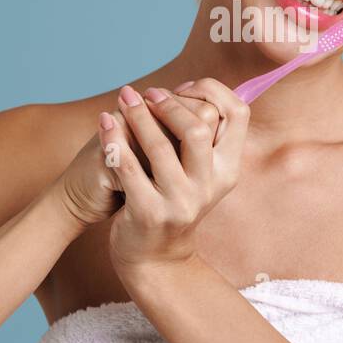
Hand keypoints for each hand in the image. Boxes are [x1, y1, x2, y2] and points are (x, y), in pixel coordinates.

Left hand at [100, 78, 249, 271]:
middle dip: (169, 104)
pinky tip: (104, 122)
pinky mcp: (148, 213)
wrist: (155, 255)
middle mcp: (209, 186)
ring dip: (137, 116)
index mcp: (227, 169)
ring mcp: (180, 202)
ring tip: (123, 98)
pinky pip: (128, 168)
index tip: (185, 87)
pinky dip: (113, 140)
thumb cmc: (173, 199)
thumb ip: (200, 136)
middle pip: (198, 129)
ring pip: (159, 147)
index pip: (238, 114)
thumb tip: (191, 87)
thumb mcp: (198, 172)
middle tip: (146, 94)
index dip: (213, 91)